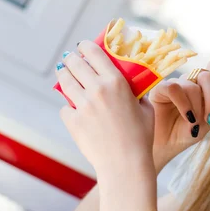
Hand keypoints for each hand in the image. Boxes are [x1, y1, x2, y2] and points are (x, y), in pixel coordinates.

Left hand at [55, 41, 154, 176]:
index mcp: (116, 82)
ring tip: (64, 73)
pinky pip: (65, 108)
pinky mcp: (73, 121)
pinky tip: (74, 109)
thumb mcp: (145, 109)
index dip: (85, 46)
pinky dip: (69, 107)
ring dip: (63, 75)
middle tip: (70, 59)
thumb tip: (133, 87)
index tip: (83, 47)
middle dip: (70, 59)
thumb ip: (137, 94)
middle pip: (74, 63)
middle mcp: (97, 89)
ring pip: (64, 81)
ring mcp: (82, 106)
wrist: (125, 164)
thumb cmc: (141, 137)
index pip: (93, 52)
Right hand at [149, 53, 209, 167]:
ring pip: (192, 86)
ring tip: (193, 124)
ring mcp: (176, 84)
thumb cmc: (186, 133)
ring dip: (197, 108)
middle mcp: (191, 81)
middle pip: (207, 75)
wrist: (165, 148)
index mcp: (206, 86)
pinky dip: (184, 105)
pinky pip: (175, 89)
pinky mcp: (160, 89)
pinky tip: (187, 118)